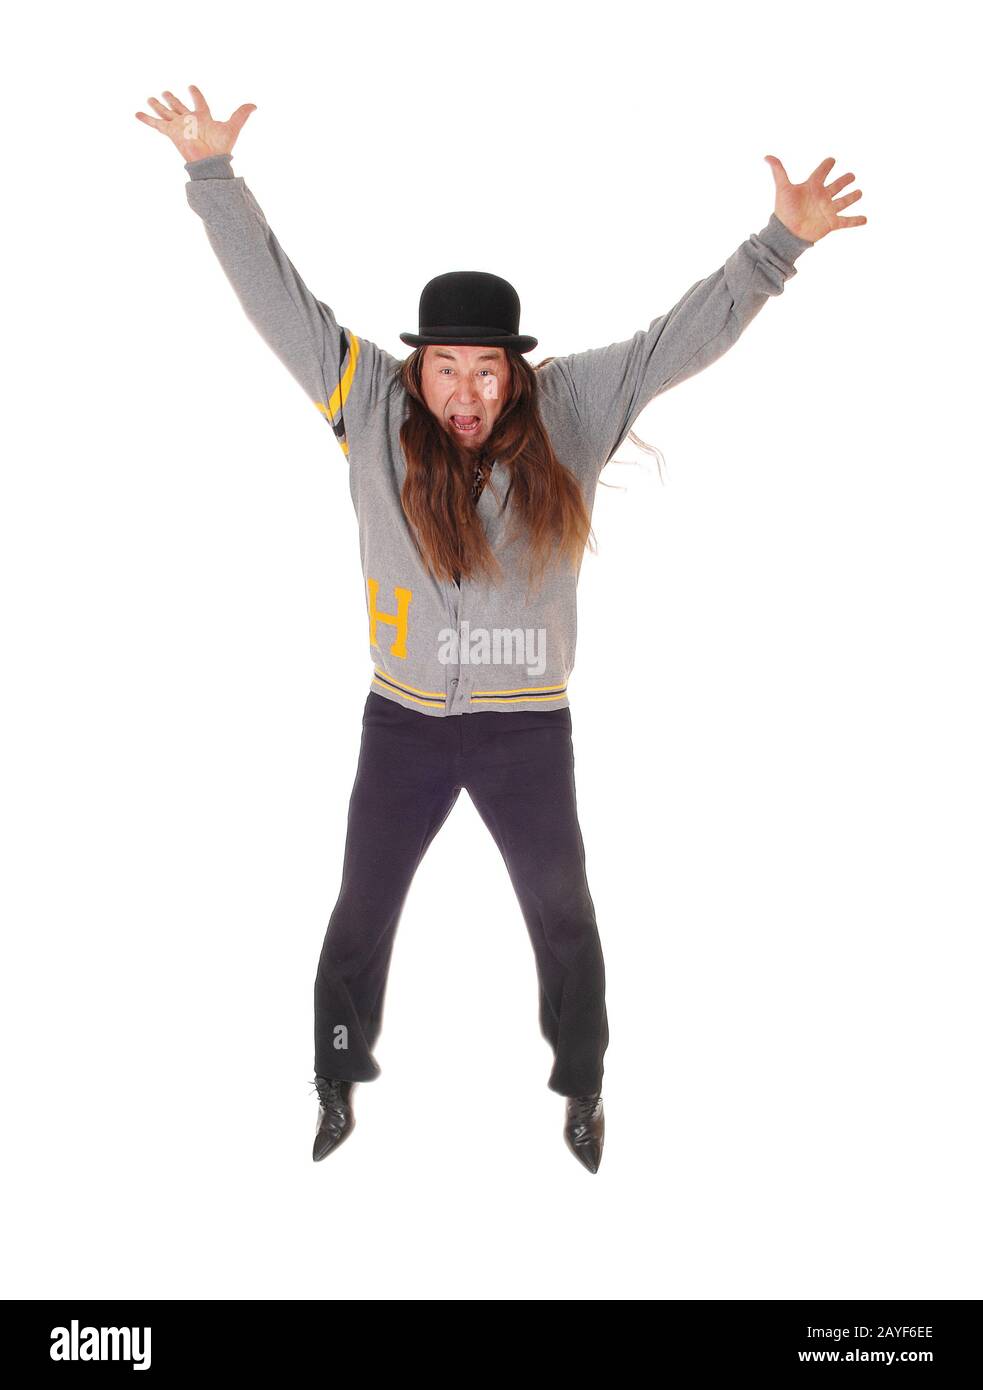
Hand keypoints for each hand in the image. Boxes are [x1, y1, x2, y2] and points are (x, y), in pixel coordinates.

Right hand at [134, 85, 255, 161]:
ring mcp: (179, 126)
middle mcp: (189, 120)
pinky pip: (156, 124)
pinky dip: (146, 119)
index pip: (199, 102)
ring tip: (150, 97)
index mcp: (203, 117)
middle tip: (166, 91)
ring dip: (158, 105)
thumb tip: (255, 105)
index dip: (195, 94)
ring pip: (166, 112)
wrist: (210, 162)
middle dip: (172, 99)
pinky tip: (136, 113)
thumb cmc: (221, 147)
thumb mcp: (232, 127)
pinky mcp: (170, 132)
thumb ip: (241, 114)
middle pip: (178, 107)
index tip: (191, 87)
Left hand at [763, 155, 865, 242]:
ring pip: (844, 201)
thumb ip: (778, 171)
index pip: (821, 172)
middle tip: (851, 176)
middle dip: (845, 180)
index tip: (831, 160)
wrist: (787, 233)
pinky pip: (846, 222)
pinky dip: (856, 221)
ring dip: (852, 197)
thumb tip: (766, 156)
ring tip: (859, 192)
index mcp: (812, 187)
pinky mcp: (831, 223)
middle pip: (836, 186)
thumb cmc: (784, 211)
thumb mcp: (783, 188)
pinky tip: (865, 219)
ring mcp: (828, 210)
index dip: (826, 165)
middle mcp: (822, 197)